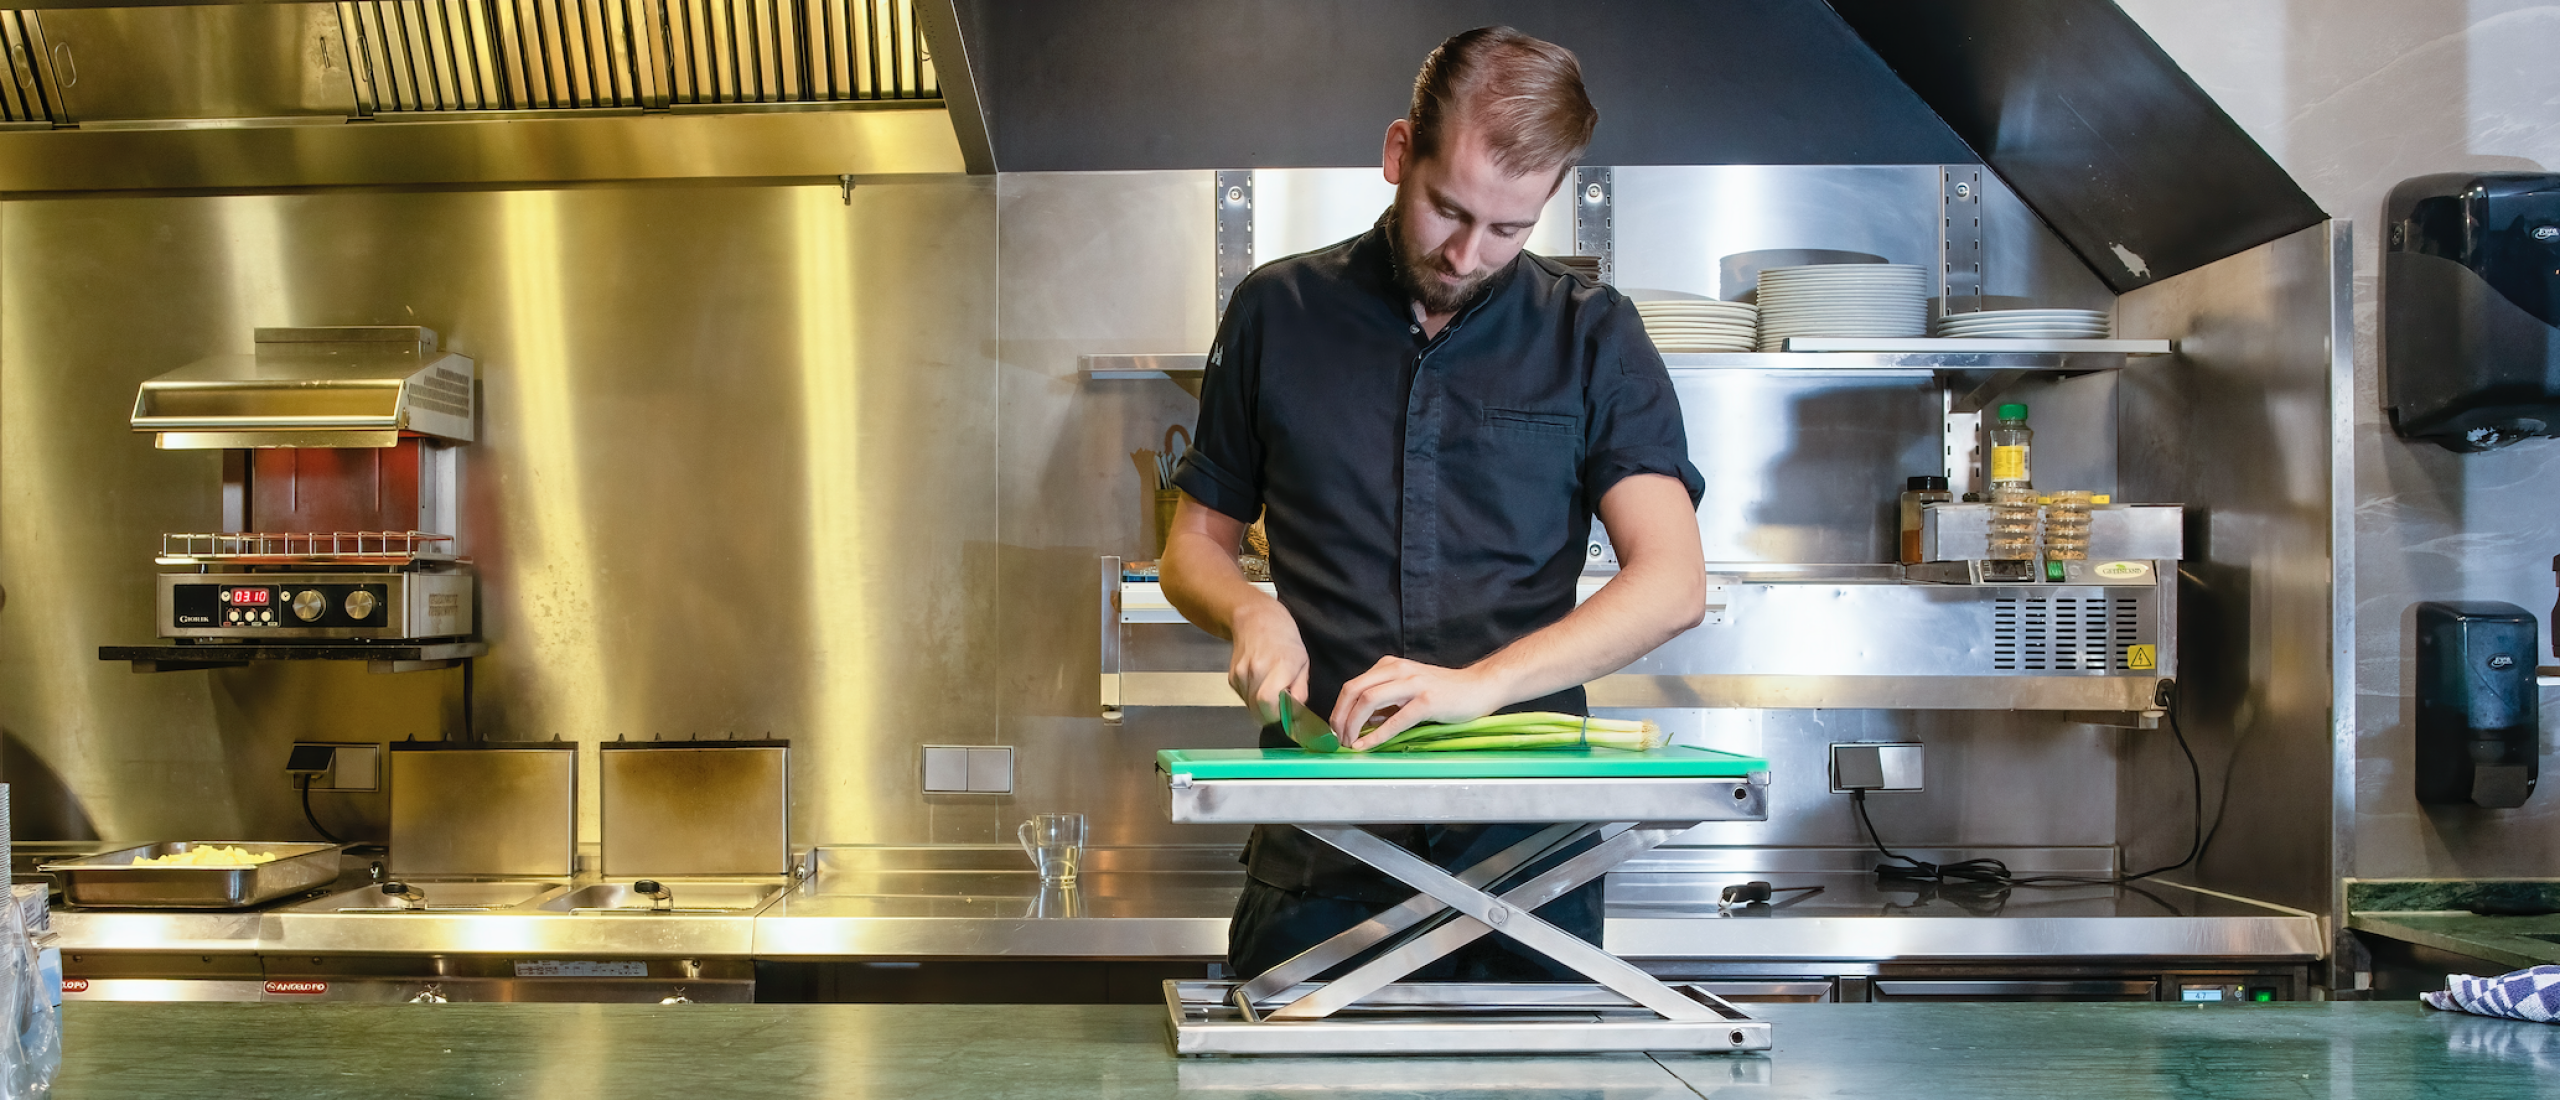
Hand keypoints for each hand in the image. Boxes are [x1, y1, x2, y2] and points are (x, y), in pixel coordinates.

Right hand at [1228, 600, 1310, 723]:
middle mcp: (1256, 669)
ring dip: (1261, 707)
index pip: (1268, 701)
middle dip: (1270, 715)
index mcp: (1279, 665)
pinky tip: (1260, 683)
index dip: (1276, 715)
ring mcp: (1241, 673)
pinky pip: (1243, 698)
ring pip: (1250, 707)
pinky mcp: (1232, 677)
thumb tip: (1296, 714)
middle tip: (1280, 707)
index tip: (1286, 714)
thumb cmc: (1284, 638)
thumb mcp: (1303, 662)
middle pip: (1257, 709)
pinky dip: (1252, 698)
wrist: (1255, 618)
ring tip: (1270, 689)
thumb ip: (1300, 691)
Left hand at [1332, 657, 1507, 750]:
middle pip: (1354, 690)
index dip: (1338, 708)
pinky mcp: (1427, 701)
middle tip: (1337, 738)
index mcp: (1390, 666)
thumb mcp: (1408, 689)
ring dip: (1353, 725)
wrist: (1479, 687)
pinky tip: (1366, 746)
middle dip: (1340, 717)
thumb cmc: (1444, 691)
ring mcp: (1413, 684)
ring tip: (1349, 743)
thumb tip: (1360, 721)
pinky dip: (1376, 735)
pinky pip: (1395, 720)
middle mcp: (1398, 670)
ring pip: (1368, 700)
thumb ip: (1385, 701)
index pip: (1352, 685)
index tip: (1334, 729)